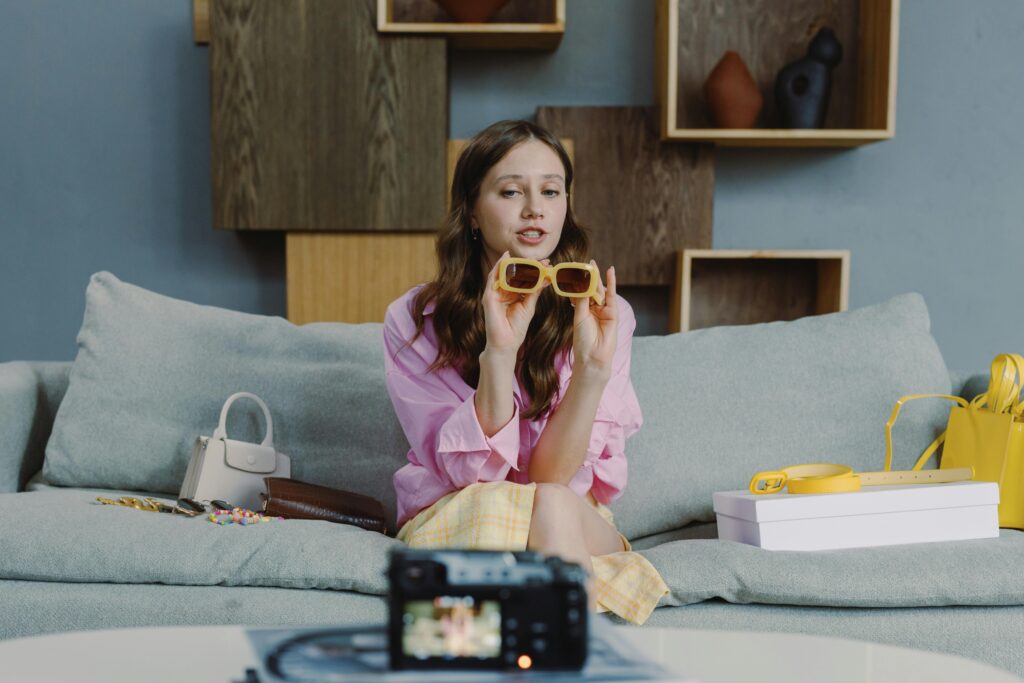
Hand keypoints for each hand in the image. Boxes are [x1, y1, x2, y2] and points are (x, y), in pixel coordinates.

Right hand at [481, 251, 548, 359]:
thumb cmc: (516, 327)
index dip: (535, 270)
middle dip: (527, 264)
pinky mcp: (488, 296)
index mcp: (513, 294)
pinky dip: (498, 267)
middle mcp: (503, 292)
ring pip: (503, 272)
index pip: (523, 278)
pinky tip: (505, 258)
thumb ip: (535, 291)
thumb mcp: (529, 305)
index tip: (549, 264)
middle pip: (514, 273)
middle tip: (542, 260)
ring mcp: (494, 293)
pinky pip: (492, 277)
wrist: (506, 344)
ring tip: (528, 257)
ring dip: (514, 262)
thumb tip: (546, 277)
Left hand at [571, 262, 616, 379]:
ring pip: (600, 291)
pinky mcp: (613, 313)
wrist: (592, 356)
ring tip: (593, 264)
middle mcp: (595, 309)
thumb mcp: (579, 317)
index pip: (582, 292)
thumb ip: (582, 300)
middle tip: (586, 262)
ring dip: (597, 277)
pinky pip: (611, 296)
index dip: (579, 281)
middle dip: (589, 276)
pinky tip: (611, 271)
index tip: (574, 268)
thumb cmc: (583, 340)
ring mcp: (604, 311)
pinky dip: (611, 283)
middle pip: (591, 289)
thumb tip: (581, 284)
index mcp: (584, 311)